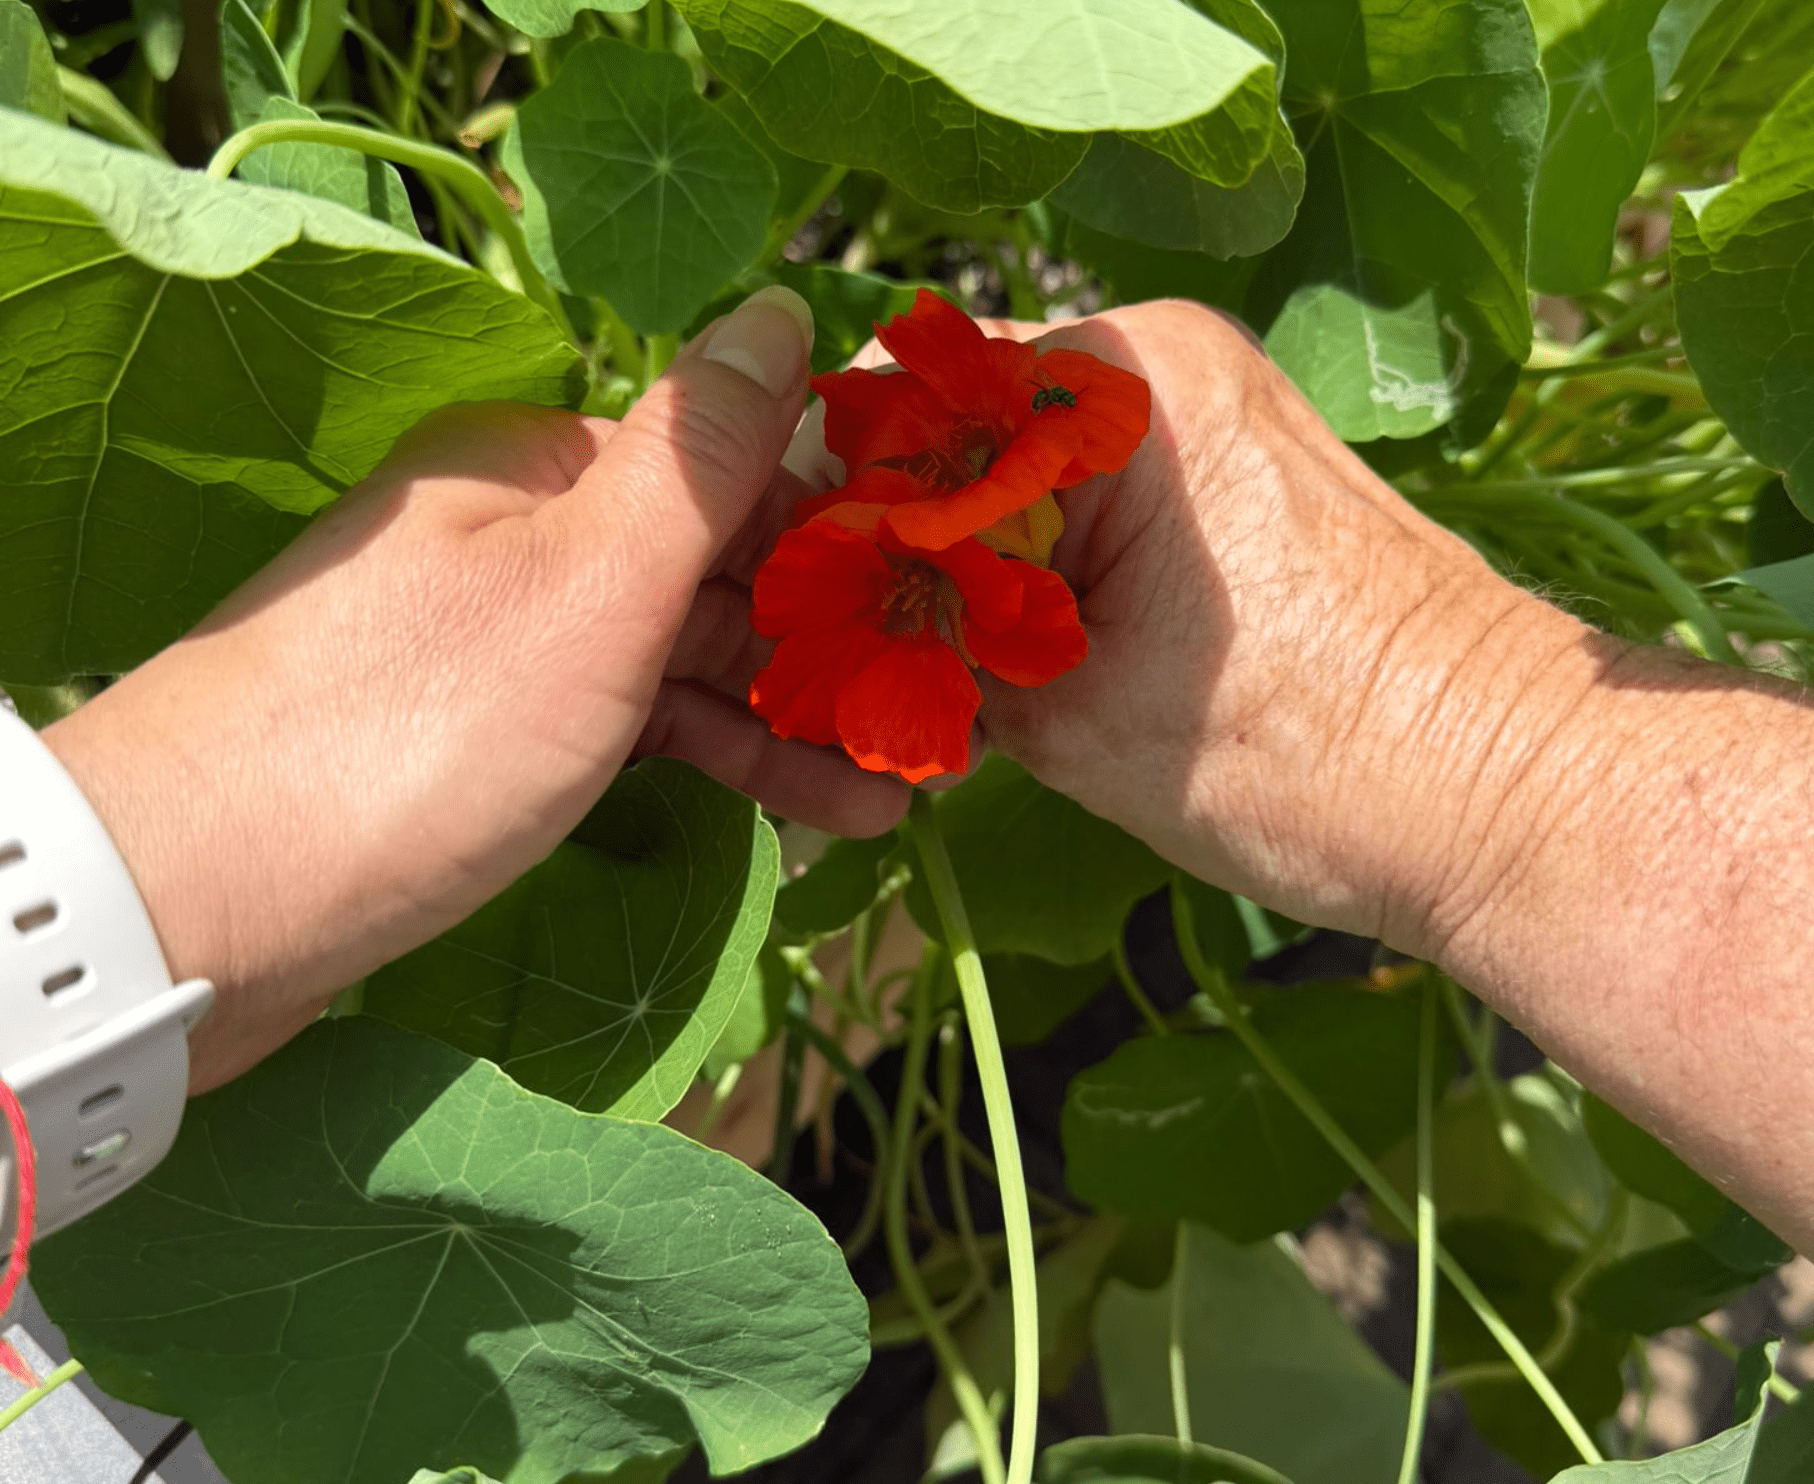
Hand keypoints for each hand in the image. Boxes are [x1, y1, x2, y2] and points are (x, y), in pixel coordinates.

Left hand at [42, 287, 907, 1091]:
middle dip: (840, 634)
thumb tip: (787, 306)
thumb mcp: (588, 584)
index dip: (850, 516)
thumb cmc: (417, 732)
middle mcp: (526, 538)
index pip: (733, 461)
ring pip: (687, 659)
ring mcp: (509, 646)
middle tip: (952, 704)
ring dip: (799, 717)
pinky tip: (816, 810)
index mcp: (542, 467)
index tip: (956, 582)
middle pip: (719, 565)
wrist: (198, 911)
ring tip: (907, 783)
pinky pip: (639, 728)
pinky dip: (724, 762)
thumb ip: (703, 454)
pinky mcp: (495, 743)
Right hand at [800, 302, 1813, 1338]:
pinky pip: (1087, 500)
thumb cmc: (1303, 762)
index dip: (826, 530)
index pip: (899, 421)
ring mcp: (1207, 408)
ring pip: (1016, 479)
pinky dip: (1035, 577)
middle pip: (955, 442)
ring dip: (961, 576)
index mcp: (1117, 381)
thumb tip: (823, 639)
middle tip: (840, 668)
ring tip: (912, 683)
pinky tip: (999, 665)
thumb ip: (931, 650)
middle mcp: (1161, 359)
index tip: (782, 625)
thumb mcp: (1069, 716)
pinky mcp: (1234, 471)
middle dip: (892, 556)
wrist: (1507, 798)